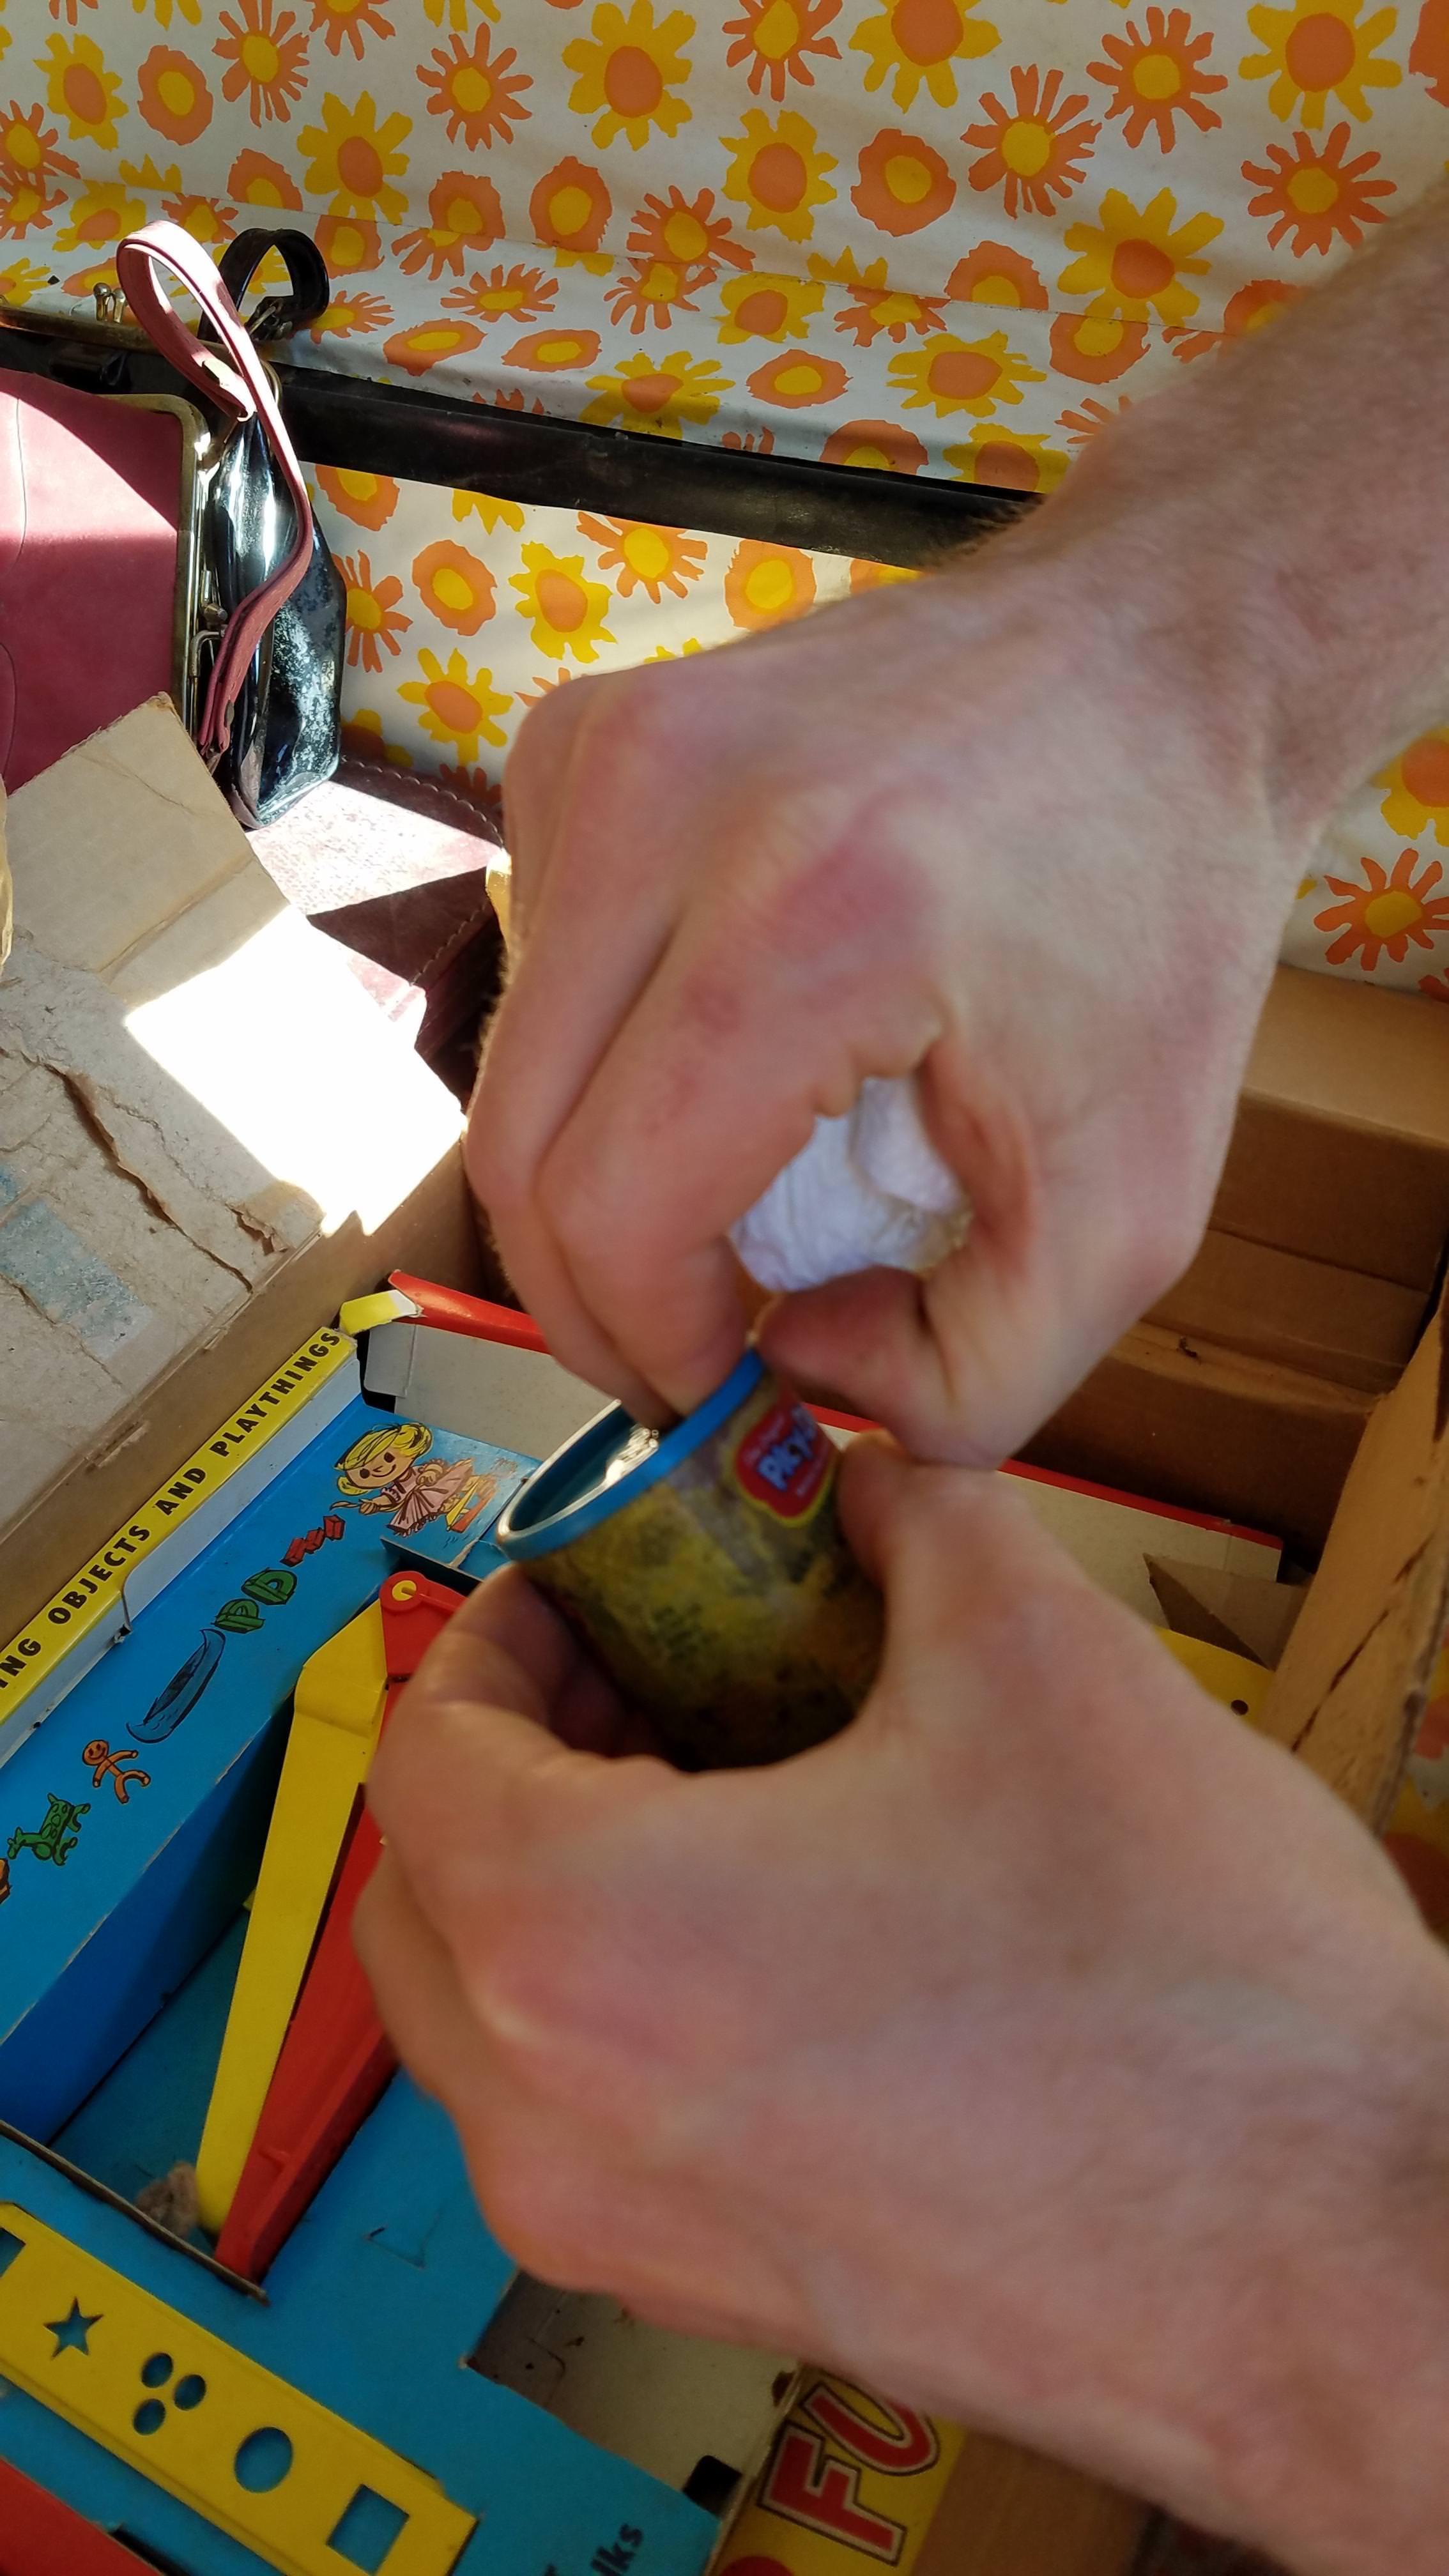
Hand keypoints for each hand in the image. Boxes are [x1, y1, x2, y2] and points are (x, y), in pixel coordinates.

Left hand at [356, 1440, 1448, 2575]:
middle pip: (423, 1896)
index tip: (586, 1584)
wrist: (1341, 2256)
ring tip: (726, 1785)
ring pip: (491, 2028)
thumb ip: (911, 1519)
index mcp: (586, 1944)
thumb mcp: (1037, 1653)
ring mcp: (631, 2239)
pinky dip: (624, 2008)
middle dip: (510, 1757)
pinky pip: (590, 2127)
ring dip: (557, 1885)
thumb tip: (865, 1482)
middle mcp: (559, 2123)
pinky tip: (793, 1925)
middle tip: (642, 1669)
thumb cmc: (1188, 1989)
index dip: (497, 1632)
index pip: (427, 1753)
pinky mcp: (726, 2297)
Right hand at [470, 494, 1297, 1456]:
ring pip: (513, 1066)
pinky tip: (714, 1060)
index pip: (611, 1209)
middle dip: (596, 1298)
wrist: (1160, 652)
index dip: (651, 1349)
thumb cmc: (1158, 918)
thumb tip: (790, 1365)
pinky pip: (538, 968)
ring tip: (729, 1204)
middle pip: (516, 1150)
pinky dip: (602, 1061)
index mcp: (807, 921)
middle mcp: (665, 810)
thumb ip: (975, 1380)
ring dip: (599, 1175)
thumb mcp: (1132, 1208)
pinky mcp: (582, 736)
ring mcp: (602, 755)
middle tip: (689, 1352)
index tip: (725, 1395)